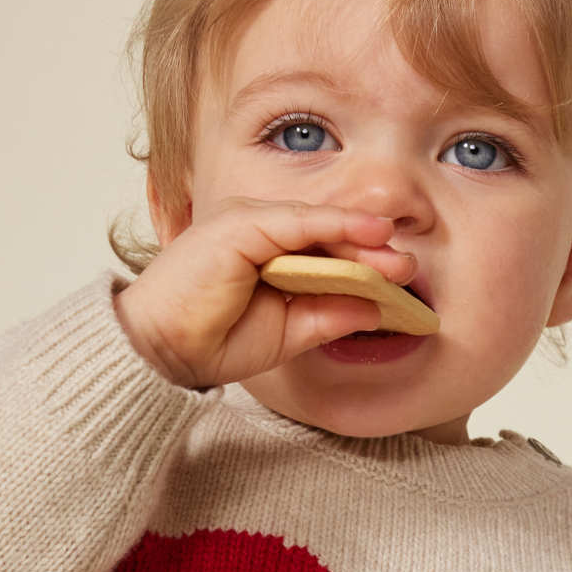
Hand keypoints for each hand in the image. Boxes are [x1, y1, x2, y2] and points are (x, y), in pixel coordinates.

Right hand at [114, 199, 420, 390]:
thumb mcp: (287, 331)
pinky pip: (297, 222)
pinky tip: (369, 232)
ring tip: (398, 256)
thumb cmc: (210, 340)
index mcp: (265, 252)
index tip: (400, 278)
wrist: (162, 350)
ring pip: (317, 224)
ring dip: (361, 238)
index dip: (363, 260)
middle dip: (370, 248)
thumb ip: (327, 316)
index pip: (323, 249)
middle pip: (325, 233)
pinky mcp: (240, 224)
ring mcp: (247, 223)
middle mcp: (257, 231)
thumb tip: (375, 307)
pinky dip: (336, 226)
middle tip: (409, 265)